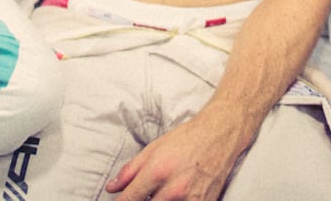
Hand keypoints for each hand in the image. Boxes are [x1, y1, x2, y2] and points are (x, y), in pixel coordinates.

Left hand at [104, 115, 244, 200]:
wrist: (219, 136)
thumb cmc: (185, 140)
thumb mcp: (153, 149)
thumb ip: (130, 171)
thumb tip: (111, 188)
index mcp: (157, 172)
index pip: (129, 200)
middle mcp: (174, 190)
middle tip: (143, 195)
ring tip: (160, 195)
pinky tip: (173, 197)